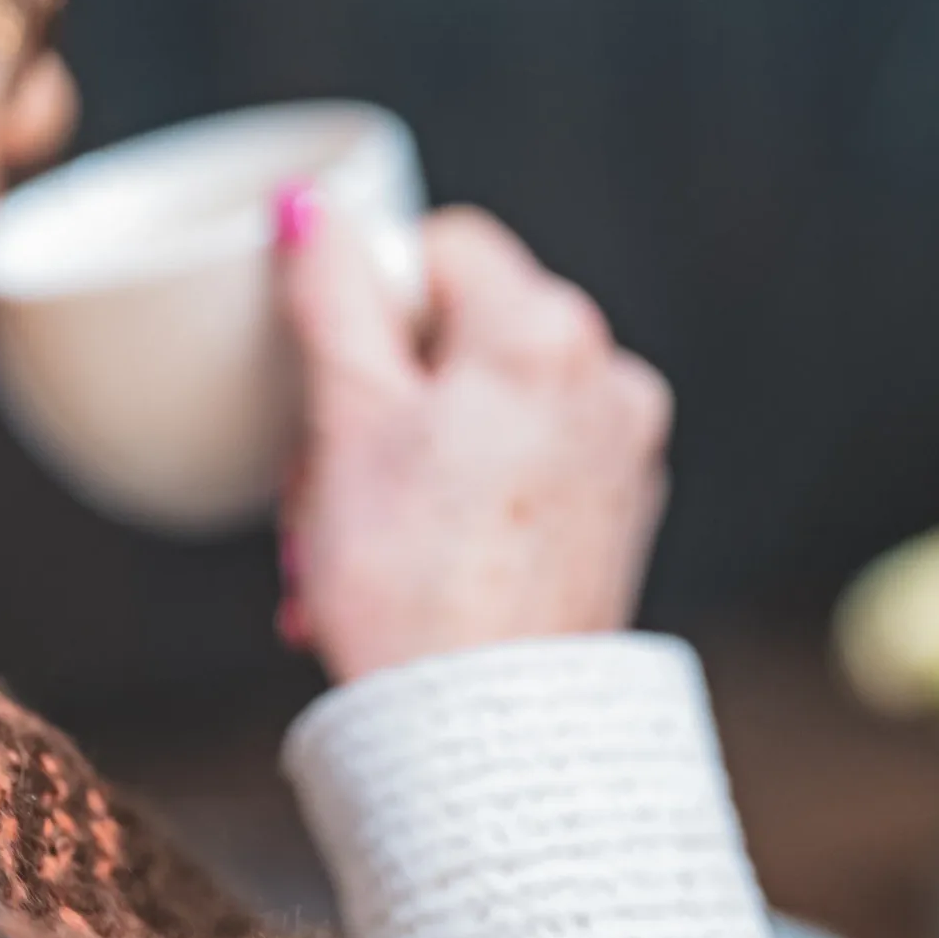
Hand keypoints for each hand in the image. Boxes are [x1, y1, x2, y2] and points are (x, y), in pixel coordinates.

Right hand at [274, 195, 671, 684]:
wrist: (485, 731)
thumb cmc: (408, 576)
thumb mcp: (346, 416)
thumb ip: (331, 290)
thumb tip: (315, 207)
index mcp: (546, 330)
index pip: (443, 246)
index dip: (371, 299)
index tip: (336, 378)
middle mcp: (607, 374)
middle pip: (467, 324)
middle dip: (385, 385)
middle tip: (331, 467)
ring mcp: (623, 447)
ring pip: (491, 396)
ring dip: (415, 441)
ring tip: (364, 526)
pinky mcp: (619, 512)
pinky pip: (525, 460)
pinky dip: (466, 486)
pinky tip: (420, 549)